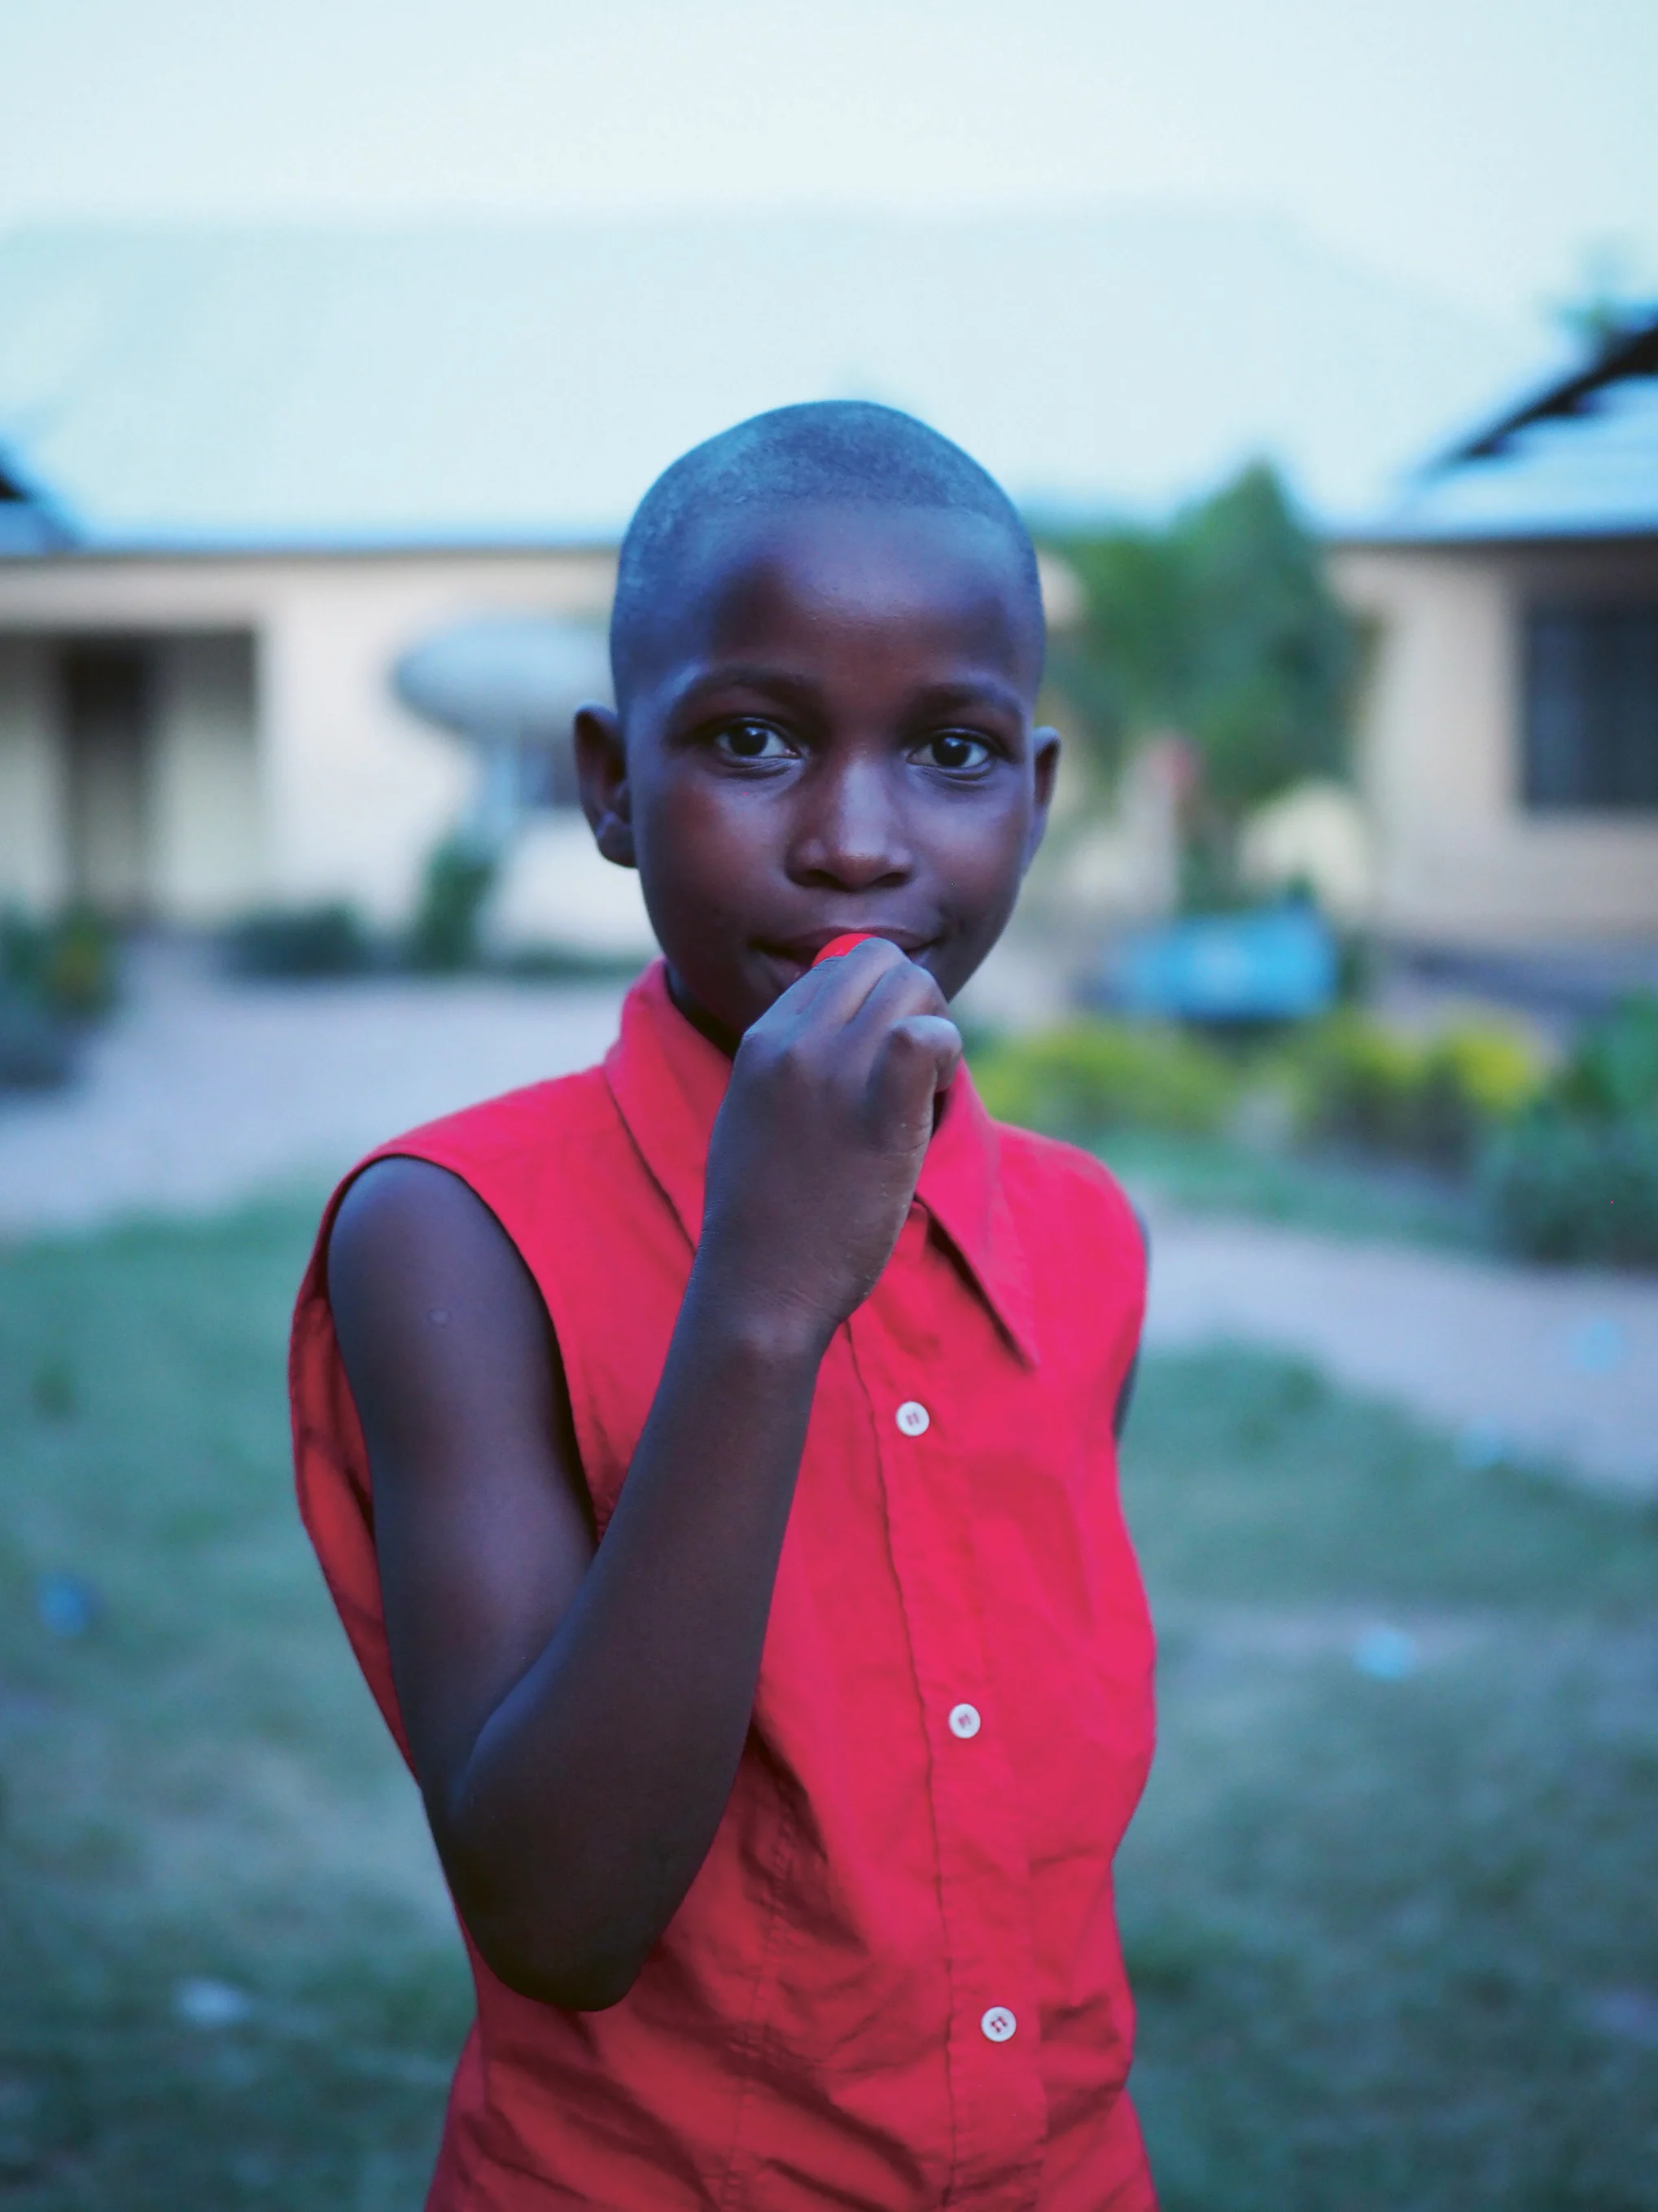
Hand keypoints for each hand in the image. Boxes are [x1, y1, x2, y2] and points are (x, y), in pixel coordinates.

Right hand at [695, 940, 961, 1349]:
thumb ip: (786, 1064)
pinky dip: (946, 1056)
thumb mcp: (752, 1114)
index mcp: (763, 1039)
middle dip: (915, 1006)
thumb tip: (839, 1031)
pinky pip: (927, 1038)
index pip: (839, 965)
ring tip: (919, 1095)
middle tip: (916, 1073)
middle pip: (883, 963)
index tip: (881, 1058)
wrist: (759, 1285)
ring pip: (915, 988)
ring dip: (936, 1033)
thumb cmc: (763, 1215)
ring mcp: (834, 1075)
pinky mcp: (877, 1115)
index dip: (878, 1003)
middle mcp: (795, 1043)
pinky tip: (930, 1102)